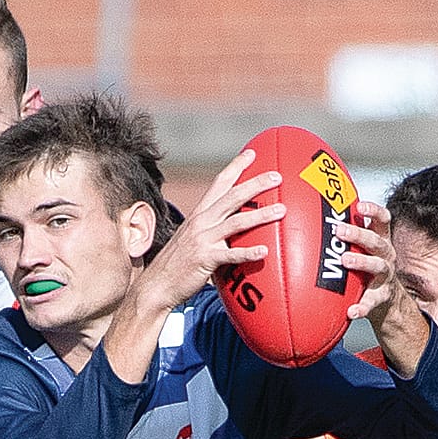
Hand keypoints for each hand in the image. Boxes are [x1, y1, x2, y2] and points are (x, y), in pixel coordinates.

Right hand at [137, 149, 286, 314]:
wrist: (156, 285)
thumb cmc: (176, 265)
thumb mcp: (191, 239)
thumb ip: (210, 230)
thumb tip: (231, 229)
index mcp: (199, 214)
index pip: (219, 183)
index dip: (236, 166)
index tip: (252, 153)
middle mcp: (201, 222)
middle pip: (233, 196)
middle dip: (256, 183)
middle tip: (277, 176)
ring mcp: (203, 240)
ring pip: (237, 222)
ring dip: (261, 215)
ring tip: (281, 210)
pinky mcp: (205, 259)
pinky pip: (231, 255)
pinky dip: (249, 253)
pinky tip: (264, 252)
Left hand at [340, 200, 396, 322]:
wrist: (387, 300)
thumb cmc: (367, 269)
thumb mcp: (362, 250)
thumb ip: (347, 237)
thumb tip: (314, 220)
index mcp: (381, 241)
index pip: (383, 220)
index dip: (373, 211)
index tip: (360, 205)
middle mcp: (386, 255)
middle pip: (376, 241)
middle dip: (358, 234)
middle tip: (339, 231)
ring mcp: (386, 276)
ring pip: (377, 266)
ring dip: (361, 261)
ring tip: (345, 260)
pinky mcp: (382, 296)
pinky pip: (372, 301)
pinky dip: (362, 307)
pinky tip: (352, 312)